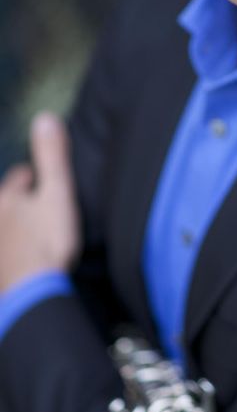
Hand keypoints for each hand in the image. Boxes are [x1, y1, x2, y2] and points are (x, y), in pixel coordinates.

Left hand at [0, 113, 80, 290]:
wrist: (33, 293)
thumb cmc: (47, 242)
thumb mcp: (57, 193)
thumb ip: (51, 157)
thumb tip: (45, 118)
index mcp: (8, 200)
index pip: (18, 180)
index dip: (30, 178)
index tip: (38, 179)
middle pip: (7, 207)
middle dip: (18, 205)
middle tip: (35, 207)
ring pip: (6, 233)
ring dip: (15, 231)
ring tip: (30, 234)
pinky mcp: (2, 274)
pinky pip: (8, 257)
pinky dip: (15, 255)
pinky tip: (25, 262)